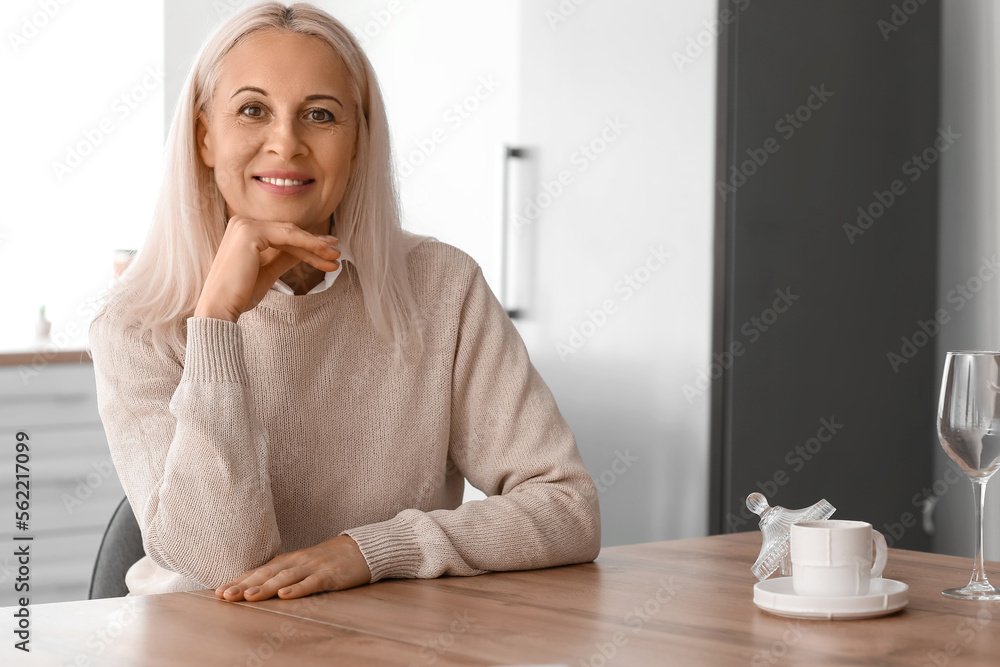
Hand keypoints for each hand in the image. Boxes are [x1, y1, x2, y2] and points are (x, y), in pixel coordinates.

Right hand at [194, 215, 341, 321]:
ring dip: (316, 246)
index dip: (307, 244)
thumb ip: (285, 258)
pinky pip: (288, 238)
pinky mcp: (250, 233)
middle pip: (288, 233)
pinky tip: (323, 253)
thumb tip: (307, 251)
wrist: (220, 308)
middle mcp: (242, 222)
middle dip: (315, 244)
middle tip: (337, 253)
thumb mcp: (268, 272)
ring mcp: (245, 225)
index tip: (328, 253)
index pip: (282, 235)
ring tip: (335, 257)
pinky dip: (308, 245)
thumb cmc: (240, 294)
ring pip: (291, 234)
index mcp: (244, 231)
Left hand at [214, 534, 370, 601]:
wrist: (361, 549)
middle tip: (224, 595)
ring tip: (248, 597)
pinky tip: (285, 596)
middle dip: (244, 584)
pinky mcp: (330, 574)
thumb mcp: (302, 565)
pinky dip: (298, 589)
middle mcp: (296, 562)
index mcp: (287, 561)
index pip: (259, 570)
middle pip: (267, 573)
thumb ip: (282, 574)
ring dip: (266, 587)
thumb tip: (255, 587)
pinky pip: (312, 583)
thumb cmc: (328, 560)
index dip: (239, 580)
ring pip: (285, 578)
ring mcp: (313, 567)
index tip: (219, 591)